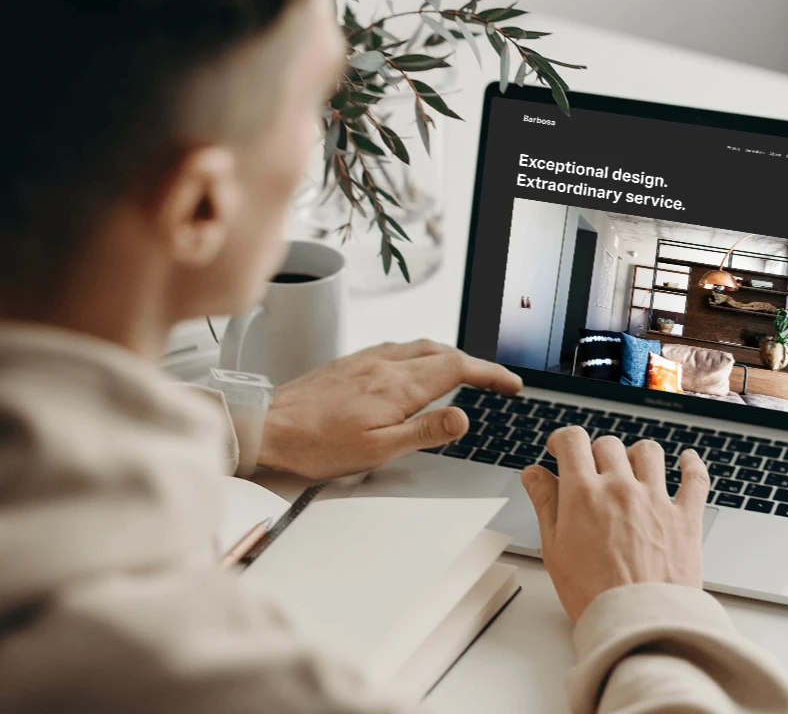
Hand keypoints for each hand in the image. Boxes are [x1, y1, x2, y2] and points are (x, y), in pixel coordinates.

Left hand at [257, 340, 521, 478]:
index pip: (458, 368)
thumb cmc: (316, 444)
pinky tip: (414, 368)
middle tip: (495, 381)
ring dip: (449, 355)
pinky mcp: (350, 362)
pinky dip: (421, 354)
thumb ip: (424, 431)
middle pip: (443, 352)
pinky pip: (397, 348)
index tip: (511, 384)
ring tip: (464, 373)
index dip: (490, 373)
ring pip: (420, 347)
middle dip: (476, 364)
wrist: (266, 425)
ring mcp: (366, 359)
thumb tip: (463, 418)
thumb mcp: (377, 450)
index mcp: (398, 385)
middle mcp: (385, 364)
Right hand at [521, 427, 709, 621]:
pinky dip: (691, 464)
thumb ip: (544, 503)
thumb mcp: (554, 548)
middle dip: (595, 453)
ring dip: (636, 455)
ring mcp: (656, 500)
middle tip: (591, 471)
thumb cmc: (594, 594)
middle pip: (608, 444)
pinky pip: (695, 478)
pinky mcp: (685, 516)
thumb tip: (534, 474)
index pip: (573, 440)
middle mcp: (621, 488)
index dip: (563, 440)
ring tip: (631, 468)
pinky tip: (686, 460)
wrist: (638, 623)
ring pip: (648, 451)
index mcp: (585, 494)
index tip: (561, 449)